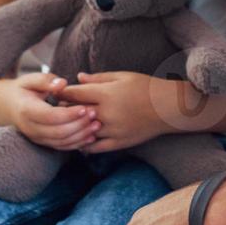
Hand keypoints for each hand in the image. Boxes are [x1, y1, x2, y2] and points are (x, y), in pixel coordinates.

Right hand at [9, 72, 99, 150]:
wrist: (8, 106)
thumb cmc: (23, 89)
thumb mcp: (30, 79)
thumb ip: (46, 80)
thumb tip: (62, 84)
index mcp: (26, 110)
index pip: (51, 116)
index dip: (70, 114)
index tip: (86, 106)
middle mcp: (30, 128)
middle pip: (58, 132)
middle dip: (79, 125)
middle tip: (95, 114)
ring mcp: (36, 138)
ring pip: (61, 142)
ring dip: (81, 135)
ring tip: (97, 125)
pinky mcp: (43, 143)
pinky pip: (62, 147)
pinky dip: (77, 144)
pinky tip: (91, 137)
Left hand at [60, 71, 188, 153]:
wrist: (168, 107)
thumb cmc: (145, 87)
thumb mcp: (121, 76)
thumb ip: (98, 78)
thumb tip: (77, 78)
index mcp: (106, 94)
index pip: (74, 94)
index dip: (62, 93)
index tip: (57, 93)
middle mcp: (107, 113)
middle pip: (74, 114)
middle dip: (65, 111)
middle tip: (58, 109)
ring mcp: (112, 130)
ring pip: (82, 133)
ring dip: (73, 129)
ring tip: (66, 126)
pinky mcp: (119, 143)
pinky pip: (95, 148)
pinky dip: (85, 145)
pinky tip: (80, 141)